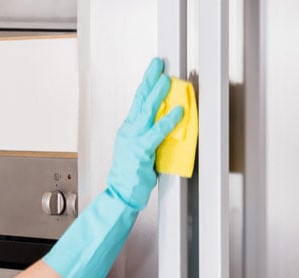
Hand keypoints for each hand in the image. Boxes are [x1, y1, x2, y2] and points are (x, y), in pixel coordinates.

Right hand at [106, 57, 183, 210]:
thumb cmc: (130, 175)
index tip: (154, 70)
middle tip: (157, 64)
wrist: (120, 193)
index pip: (137, 102)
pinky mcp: (141, 151)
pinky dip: (168, 121)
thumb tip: (165, 122)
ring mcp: (134, 140)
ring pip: (146, 112)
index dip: (146, 84)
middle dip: (149, 80)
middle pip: (140, 100)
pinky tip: (177, 112)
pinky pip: (157, 132)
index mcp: (127, 130)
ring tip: (167, 80)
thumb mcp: (139, 150)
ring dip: (157, 94)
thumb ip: (149, 134)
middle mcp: (129, 131)